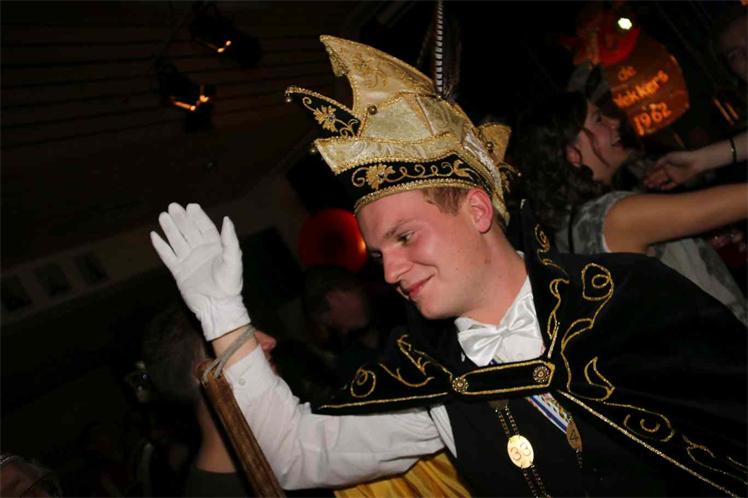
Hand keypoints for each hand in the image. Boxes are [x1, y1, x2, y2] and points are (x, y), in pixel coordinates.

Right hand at [151, 203, 249, 339]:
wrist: (217, 305)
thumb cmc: (229, 284)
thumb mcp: (233, 260)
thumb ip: (230, 240)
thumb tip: (227, 219)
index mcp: (215, 248)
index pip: (205, 228)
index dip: (198, 217)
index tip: (191, 206)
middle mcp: (201, 252)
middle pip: (189, 232)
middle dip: (182, 219)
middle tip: (173, 206)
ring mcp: (189, 261)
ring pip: (177, 241)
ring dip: (170, 229)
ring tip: (163, 216)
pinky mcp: (179, 272)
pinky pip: (168, 256)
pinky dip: (161, 247)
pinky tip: (154, 235)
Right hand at [644, 150, 704, 190]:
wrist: (695, 161)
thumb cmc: (682, 156)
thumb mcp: (669, 156)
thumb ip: (660, 161)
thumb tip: (653, 167)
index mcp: (666, 163)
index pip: (656, 169)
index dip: (650, 172)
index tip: (645, 176)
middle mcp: (668, 170)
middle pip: (658, 175)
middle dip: (651, 179)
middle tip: (645, 183)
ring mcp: (673, 176)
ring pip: (662, 180)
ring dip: (656, 183)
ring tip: (650, 186)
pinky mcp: (678, 181)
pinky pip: (671, 185)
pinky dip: (666, 187)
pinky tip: (661, 188)